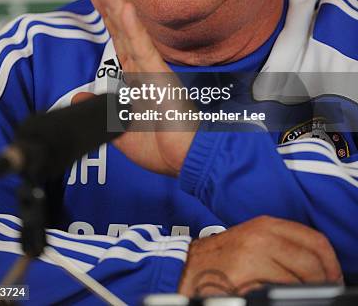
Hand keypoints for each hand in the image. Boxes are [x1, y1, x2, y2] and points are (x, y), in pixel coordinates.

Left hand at [90, 0, 196, 174]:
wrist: (187, 162)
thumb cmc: (162, 148)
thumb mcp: (121, 130)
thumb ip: (102, 110)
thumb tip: (78, 95)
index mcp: (138, 77)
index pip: (119, 39)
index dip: (108, 15)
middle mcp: (145, 69)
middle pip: (122, 28)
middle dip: (109, 1)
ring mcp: (153, 71)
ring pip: (131, 33)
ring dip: (118, 6)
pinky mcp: (161, 80)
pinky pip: (145, 52)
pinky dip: (135, 31)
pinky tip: (126, 10)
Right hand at [178, 216, 342, 296]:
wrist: (187, 266)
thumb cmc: (221, 256)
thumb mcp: (254, 239)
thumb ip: (281, 244)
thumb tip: (314, 265)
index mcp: (267, 225)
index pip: (315, 240)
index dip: (330, 263)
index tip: (333, 276)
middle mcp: (262, 236)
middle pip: (311, 262)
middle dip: (322, 282)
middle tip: (322, 291)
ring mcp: (253, 256)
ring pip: (298, 279)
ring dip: (303, 291)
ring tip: (297, 295)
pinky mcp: (244, 276)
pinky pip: (276, 291)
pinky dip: (282, 296)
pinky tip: (276, 296)